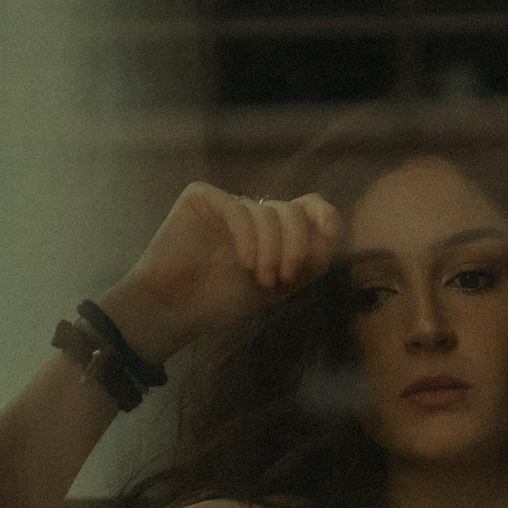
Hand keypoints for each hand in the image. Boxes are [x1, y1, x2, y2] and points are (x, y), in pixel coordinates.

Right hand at [99, 183, 341, 357]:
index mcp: (271, 230)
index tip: (322, 246)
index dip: (324, 218)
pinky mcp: (201, 197)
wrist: (174, 310)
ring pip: (268, 212)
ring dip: (271, 251)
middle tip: (283, 279)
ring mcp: (227, 202)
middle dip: (296, 246)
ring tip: (260, 280)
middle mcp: (251, 212)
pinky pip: (238, 208)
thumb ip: (312, 256)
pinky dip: (247, 239)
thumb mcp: (281, 283)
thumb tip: (334, 225)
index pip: (310, 206)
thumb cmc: (223, 301)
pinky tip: (243, 265)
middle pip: (293, 211)